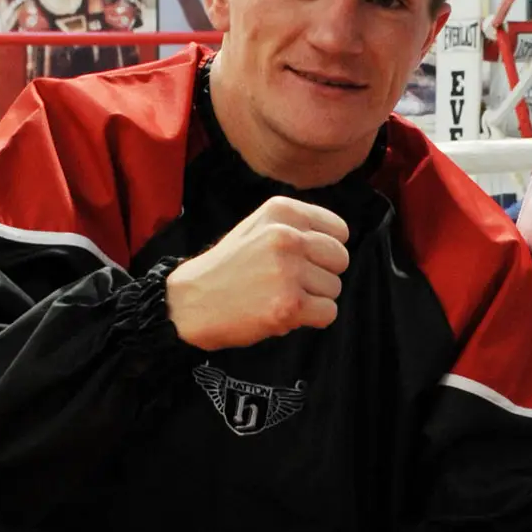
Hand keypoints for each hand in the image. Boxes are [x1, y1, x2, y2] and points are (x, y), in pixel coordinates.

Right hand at [166, 196, 349, 350]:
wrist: (191, 301)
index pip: (339, 231)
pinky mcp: (289, 305)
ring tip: (280, 295)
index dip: (326, 251)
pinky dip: (312, 319)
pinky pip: (329, 313)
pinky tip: (284, 312)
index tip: (304, 260)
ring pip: (334, 288)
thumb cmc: (229, 268)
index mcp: (281, 212)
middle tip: (292, 282)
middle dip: (323, 275)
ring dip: (314, 298)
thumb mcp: (258, 227)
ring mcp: (288, 271)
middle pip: (340, 259)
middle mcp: (287, 236)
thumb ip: (297, 227)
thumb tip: (340, 240)